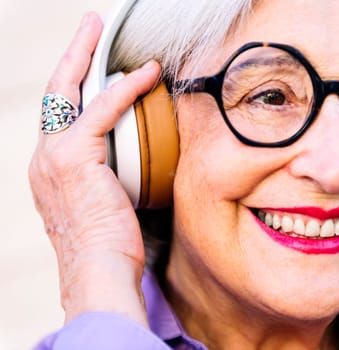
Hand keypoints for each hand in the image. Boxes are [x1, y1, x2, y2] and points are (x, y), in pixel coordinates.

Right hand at [28, 13, 160, 326]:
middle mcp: (43, 157)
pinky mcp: (75, 156)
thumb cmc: (108, 247)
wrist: (98, 271)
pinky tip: (147, 73)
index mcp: (49, 169)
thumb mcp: (103, 207)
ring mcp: (54, 155)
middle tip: (88, 27)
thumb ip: (108, 179)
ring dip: (89, 55)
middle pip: (55, 92)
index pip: (60, 115)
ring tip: (102, 30)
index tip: (88, 66)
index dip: (73, 86)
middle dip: (71, 55)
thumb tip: (132, 169)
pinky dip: (127, 88)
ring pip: (70, 90)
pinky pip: (104, 109)